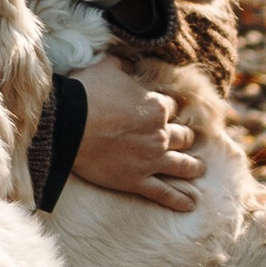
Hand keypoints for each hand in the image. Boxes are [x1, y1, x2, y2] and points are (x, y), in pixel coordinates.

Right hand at [68, 57, 201, 210]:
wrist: (66, 125)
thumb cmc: (86, 93)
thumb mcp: (107, 67)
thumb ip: (124, 64)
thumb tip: (129, 62)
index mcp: (156, 107)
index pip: (173, 106)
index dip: (169, 107)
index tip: (167, 110)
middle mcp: (160, 134)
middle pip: (184, 136)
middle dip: (186, 137)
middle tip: (187, 140)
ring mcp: (150, 160)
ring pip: (182, 165)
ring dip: (193, 167)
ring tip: (200, 169)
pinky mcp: (136, 180)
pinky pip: (164, 193)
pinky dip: (178, 200)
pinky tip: (190, 205)